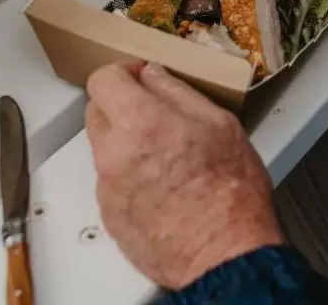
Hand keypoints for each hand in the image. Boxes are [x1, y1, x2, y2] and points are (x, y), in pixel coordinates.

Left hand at [86, 61, 281, 290]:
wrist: (225, 254)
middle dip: (121, 105)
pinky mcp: (109, 214)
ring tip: (166, 157)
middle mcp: (114, 152)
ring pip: (104, 148)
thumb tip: (154, 75)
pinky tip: (163, 186)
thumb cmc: (231, 193)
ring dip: (125, 142)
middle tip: (156, 114)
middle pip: (96, 111)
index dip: (122, 73)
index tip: (139, 77)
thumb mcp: (220, 124)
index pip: (103, 79)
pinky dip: (129, 175)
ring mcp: (108, 187)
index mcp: (141, 122)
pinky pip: (111, 181)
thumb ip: (179, 92)